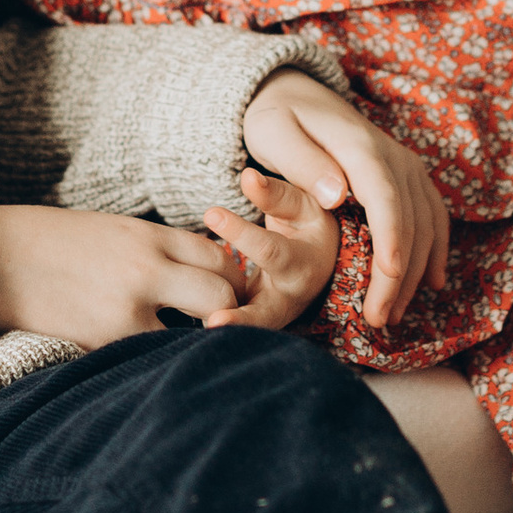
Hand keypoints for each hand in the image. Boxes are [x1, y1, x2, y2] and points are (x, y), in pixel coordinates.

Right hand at [0, 201, 243, 347]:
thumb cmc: (50, 243)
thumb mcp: (111, 231)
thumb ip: (157, 252)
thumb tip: (199, 277)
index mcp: (149, 235)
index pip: (221, 257)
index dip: (234, 282)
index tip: (229, 300)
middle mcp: (148, 266)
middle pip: (224, 292)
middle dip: (231, 314)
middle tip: (221, 332)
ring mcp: (129, 305)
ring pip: (200, 331)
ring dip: (202, 344)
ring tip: (194, 356)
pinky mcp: (104, 339)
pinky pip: (153, 357)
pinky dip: (159, 364)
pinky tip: (151, 369)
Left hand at [196, 167, 339, 332]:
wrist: (322, 260)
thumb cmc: (310, 226)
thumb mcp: (302, 205)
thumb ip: (275, 195)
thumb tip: (247, 177)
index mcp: (304, 263)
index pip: (270, 250)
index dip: (241, 233)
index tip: (210, 213)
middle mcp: (290, 297)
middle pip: (266, 313)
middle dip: (241, 319)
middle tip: (214, 321)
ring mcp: (274, 316)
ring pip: (251, 331)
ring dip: (228, 335)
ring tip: (202, 335)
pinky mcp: (257, 323)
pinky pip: (239, 330)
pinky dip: (218, 332)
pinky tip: (190, 335)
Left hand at [242, 71, 451, 330]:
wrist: (293, 92)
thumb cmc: (275, 117)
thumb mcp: (272, 132)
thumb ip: (302, 163)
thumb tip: (338, 194)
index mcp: (359, 145)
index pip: (385, 198)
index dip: (391, 241)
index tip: (387, 279)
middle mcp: (392, 154)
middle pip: (409, 220)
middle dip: (399, 274)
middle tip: (379, 319)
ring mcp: (404, 164)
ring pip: (427, 223)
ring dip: (416, 272)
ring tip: (394, 314)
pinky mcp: (407, 176)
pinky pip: (433, 215)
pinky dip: (435, 250)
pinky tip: (432, 283)